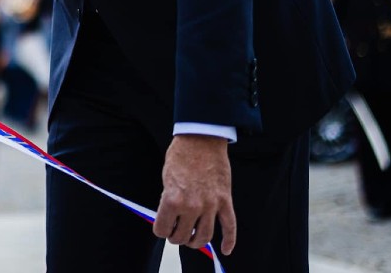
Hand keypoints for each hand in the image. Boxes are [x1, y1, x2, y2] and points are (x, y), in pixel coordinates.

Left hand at [154, 134, 235, 255]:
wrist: (201, 140)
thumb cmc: (180, 156)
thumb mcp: (166, 178)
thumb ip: (167, 200)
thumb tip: (169, 218)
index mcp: (172, 200)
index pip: (162, 229)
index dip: (160, 230)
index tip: (161, 227)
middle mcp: (192, 206)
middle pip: (182, 236)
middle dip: (176, 237)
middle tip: (175, 233)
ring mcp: (211, 205)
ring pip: (204, 236)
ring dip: (196, 242)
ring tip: (192, 240)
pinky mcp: (225, 201)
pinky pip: (230, 226)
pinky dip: (229, 241)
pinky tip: (225, 250)